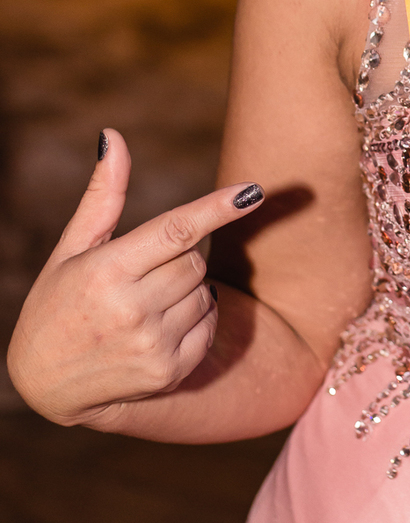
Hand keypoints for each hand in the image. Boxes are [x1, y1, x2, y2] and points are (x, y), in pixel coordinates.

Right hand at [6, 128, 263, 429]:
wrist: (44, 385)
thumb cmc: (57, 304)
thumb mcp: (71, 250)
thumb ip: (103, 196)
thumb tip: (114, 137)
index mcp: (107, 270)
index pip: (176, 230)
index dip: (218, 208)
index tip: (253, 191)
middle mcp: (132, 309)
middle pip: (195, 260)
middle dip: (179, 258)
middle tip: (143, 274)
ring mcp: (153, 344)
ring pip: (206, 292)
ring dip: (189, 289)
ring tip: (145, 304)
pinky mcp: (169, 372)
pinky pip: (210, 325)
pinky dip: (197, 319)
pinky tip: (160, 326)